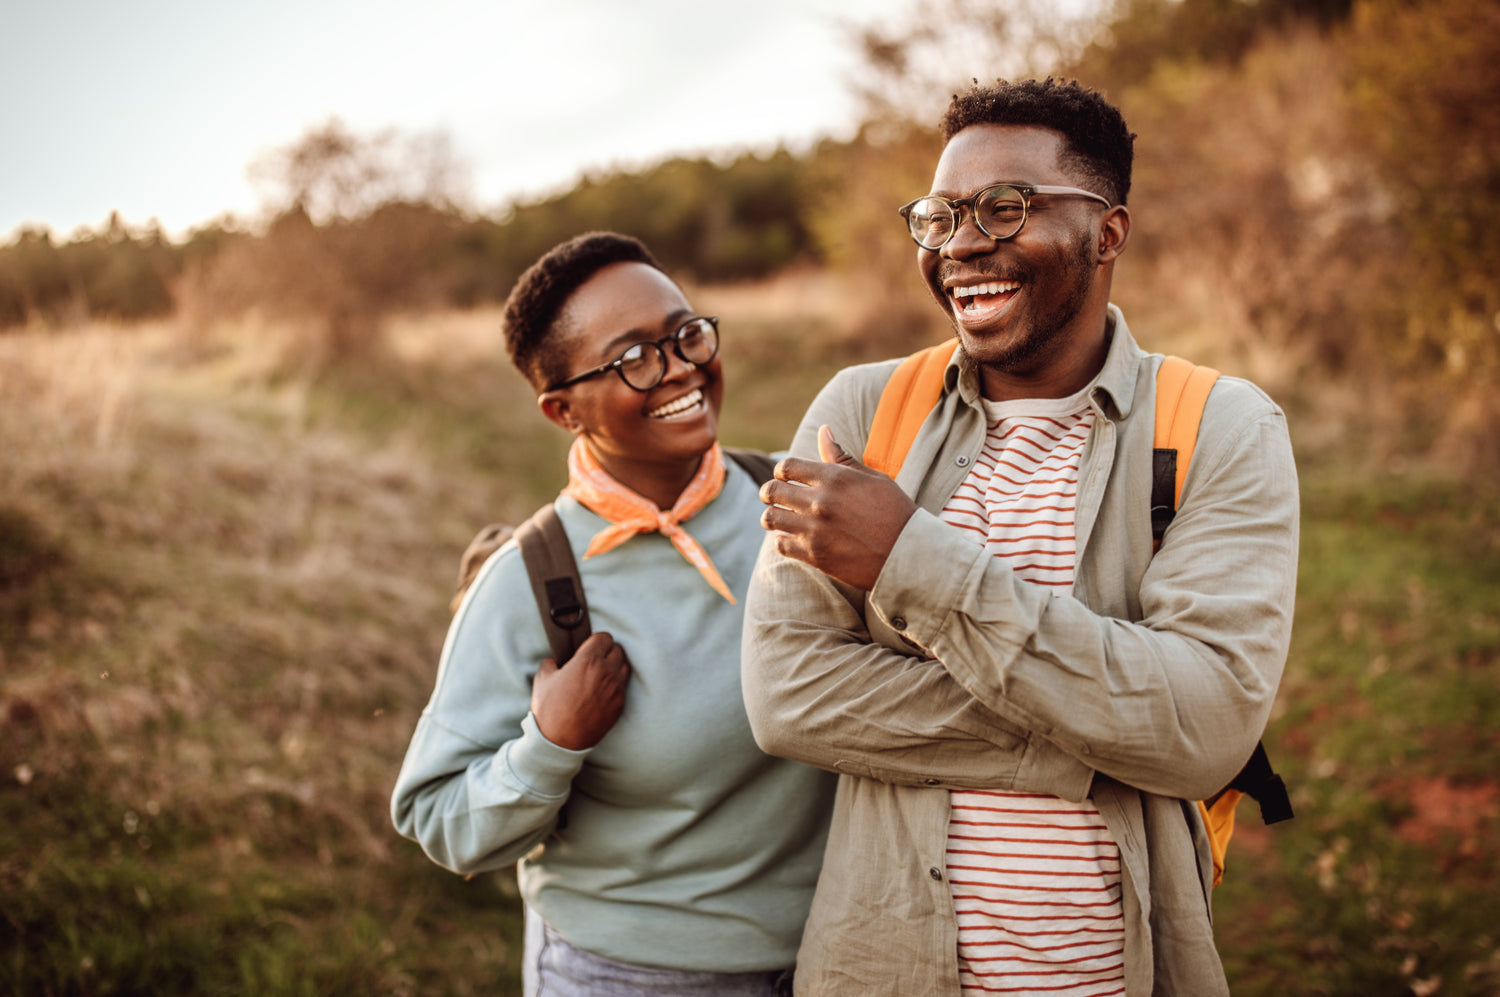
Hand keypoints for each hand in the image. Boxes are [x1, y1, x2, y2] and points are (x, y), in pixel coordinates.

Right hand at [530, 632, 629, 749]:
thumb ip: (553, 661)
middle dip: (606, 652)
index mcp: (588, 661)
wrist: (559, 741)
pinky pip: (623, 686)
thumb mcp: (543, 678)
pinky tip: (602, 691)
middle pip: (617, 650)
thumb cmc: (549, 709)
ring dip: (615, 666)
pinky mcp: (620, 705)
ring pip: (624, 666)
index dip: (595, 641)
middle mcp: (607, 672)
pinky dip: (615, 685)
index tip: (588, 648)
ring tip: (600, 674)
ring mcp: (616, 689)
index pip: (604, 637)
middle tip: (594, 660)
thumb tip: (558, 660)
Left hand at [759, 424, 918, 590]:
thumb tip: (823, 429)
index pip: (786, 466)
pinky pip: (780, 545)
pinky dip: (782, 541)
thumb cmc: (894, 511)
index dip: (781, 471)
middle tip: (774, 497)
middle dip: (769, 492)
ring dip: (771, 517)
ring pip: (770, 518)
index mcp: (834, 478)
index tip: (785, 478)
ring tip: (778, 518)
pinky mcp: (815, 555)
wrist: (909, 554)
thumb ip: (841, 456)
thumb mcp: (872, 478)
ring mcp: (815, 530)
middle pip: (772, 490)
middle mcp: (821, 502)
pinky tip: (792, 539)